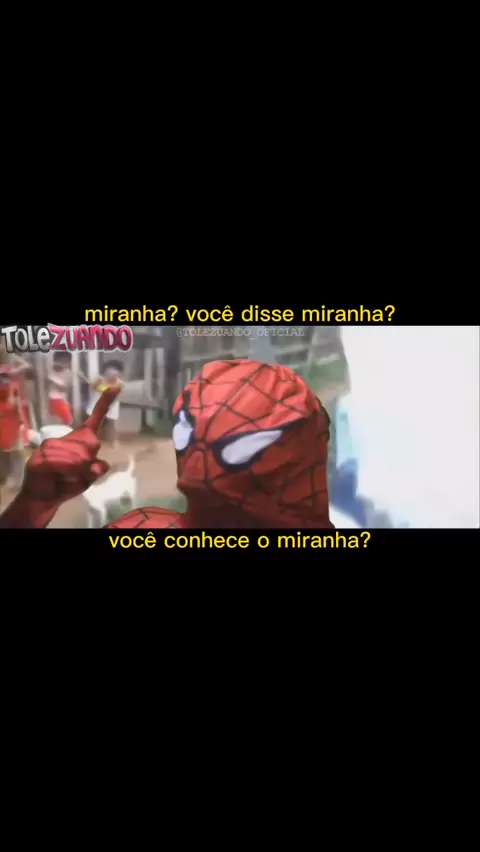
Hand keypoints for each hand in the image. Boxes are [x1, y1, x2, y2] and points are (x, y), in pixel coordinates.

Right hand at [21, 387, 120, 503]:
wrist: (45, 498)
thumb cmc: (68, 484)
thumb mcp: (88, 478)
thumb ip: (96, 470)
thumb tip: (100, 464)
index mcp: (79, 440)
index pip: (94, 420)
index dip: (105, 403)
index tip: (116, 387)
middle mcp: (64, 438)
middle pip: (89, 444)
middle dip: (88, 464)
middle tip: (76, 474)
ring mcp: (49, 446)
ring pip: (76, 456)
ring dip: (76, 471)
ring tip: (66, 477)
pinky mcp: (39, 457)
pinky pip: (60, 462)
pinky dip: (66, 471)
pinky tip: (60, 476)